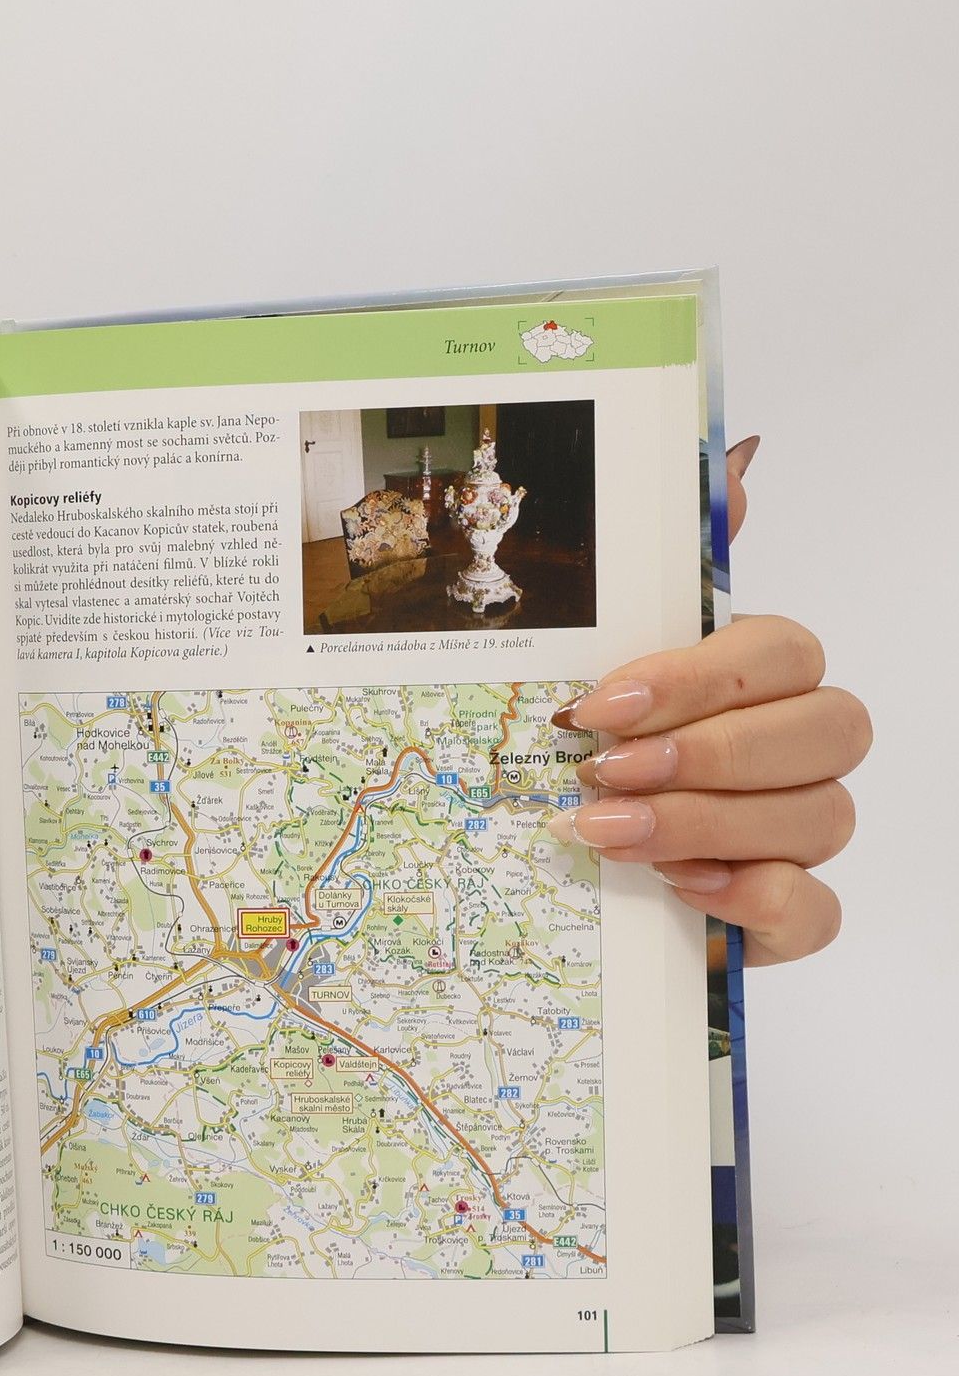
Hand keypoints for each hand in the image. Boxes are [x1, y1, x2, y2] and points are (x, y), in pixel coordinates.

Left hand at [559, 439, 870, 963]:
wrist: (551, 875)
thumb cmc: (590, 758)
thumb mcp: (598, 663)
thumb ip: (668, 568)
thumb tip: (737, 458)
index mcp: (758, 681)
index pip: (783, 653)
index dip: (699, 677)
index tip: (600, 706)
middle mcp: (798, 752)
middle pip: (825, 732)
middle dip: (707, 754)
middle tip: (604, 773)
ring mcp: (800, 835)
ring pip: (821, 817)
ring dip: (708, 823)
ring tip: (607, 833)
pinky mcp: (784, 916)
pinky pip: (815, 909)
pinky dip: (755, 899)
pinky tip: (681, 890)